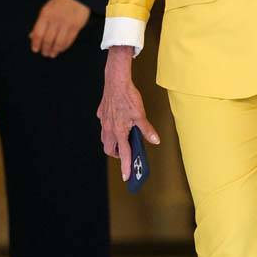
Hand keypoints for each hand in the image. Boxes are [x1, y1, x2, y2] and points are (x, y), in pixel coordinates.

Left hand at [29, 0, 89, 57]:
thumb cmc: (60, 2)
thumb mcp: (46, 9)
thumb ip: (39, 23)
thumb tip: (32, 36)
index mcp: (46, 15)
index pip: (38, 33)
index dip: (36, 43)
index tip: (35, 49)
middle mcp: (55, 20)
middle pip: (48, 40)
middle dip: (45, 49)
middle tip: (44, 53)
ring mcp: (66, 24)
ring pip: (58, 42)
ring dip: (54, 50)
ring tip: (52, 54)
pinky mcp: (76, 27)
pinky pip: (69, 40)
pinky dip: (64, 47)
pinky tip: (61, 49)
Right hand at [96, 46, 159, 180]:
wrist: (116, 80)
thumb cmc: (128, 96)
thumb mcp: (141, 114)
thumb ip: (146, 129)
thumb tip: (154, 140)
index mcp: (119, 131)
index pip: (123, 154)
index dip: (125, 166)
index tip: (127, 176)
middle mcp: (109, 128)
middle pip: (109, 148)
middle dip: (117, 154)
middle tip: (125, 154)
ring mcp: (104, 120)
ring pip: (104, 138)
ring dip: (112, 142)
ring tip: (121, 140)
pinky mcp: (102, 112)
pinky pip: (103, 124)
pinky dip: (109, 128)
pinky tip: (116, 122)